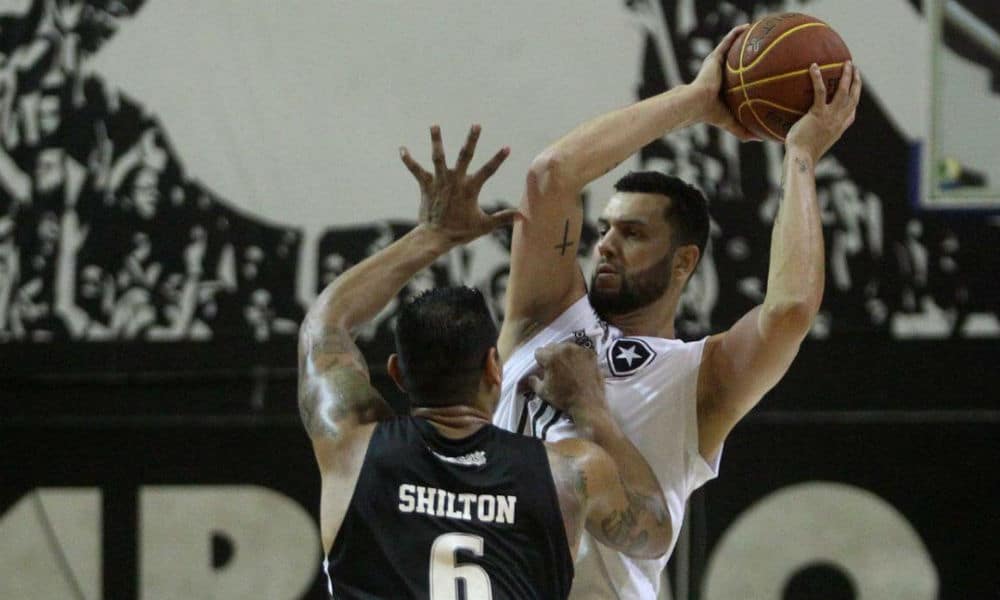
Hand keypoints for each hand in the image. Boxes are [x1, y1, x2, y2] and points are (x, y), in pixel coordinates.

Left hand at [400, 125, 519, 243]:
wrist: (435, 238)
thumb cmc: (460, 232)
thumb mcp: (484, 226)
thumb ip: (503, 218)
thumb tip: (523, 216)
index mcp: (470, 189)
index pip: (488, 171)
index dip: (498, 159)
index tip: (507, 147)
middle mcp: (455, 181)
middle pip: (465, 156)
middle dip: (471, 140)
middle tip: (476, 125)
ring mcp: (439, 182)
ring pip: (438, 157)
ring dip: (436, 141)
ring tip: (434, 125)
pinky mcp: (426, 186)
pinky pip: (416, 170)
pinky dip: (409, 161)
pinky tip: (402, 149)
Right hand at [527, 343, 606, 425]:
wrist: (588, 404)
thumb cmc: (564, 398)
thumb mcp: (543, 392)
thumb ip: (534, 381)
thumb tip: (531, 377)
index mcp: (551, 357)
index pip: (539, 352)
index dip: (540, 362)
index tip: (544, 370)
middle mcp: (565, 349)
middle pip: (552, 347)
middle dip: (551, 355)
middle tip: (555, 368)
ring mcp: (580, 350)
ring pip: (566, 347)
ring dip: (564, 354)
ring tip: (567, 367)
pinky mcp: (591, 354)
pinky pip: (579, 351)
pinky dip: (577, 356)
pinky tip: (578, 367)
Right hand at [691, 24, 759, 141]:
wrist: (696, 103)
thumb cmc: (710, 114)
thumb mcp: (731, 123)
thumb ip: (743, 131)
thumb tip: (761, 139)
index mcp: (724, 89)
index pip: (738, 80)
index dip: (748, 76)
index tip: (762, 73)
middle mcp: (720, 75)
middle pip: (736, 62)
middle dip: (747, 56)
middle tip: (762, 51)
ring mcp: (716, 65)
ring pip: (732, 49)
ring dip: (742, 40)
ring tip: (755, 33)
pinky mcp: (714, 58)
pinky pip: (727, 42)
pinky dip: (736, 34)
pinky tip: (747, 27)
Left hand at [785, 61, 861, 161]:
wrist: (801, 158)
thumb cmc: (802, 154)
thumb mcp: (813, 144)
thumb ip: (813, 133)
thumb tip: (802, 128)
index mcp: (839, 128)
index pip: (852, 113)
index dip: (855, 100)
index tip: (856, 91)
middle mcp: (839, 121)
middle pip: (853, 98)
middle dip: (856, 82)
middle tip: (855, 69)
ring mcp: (831, 116)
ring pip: (843, 91)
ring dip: (847, 75)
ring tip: (847, 63)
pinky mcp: (819, 113)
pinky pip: (820, 91)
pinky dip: (817, 78)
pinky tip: (814, 67)